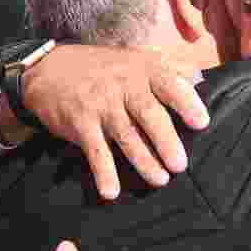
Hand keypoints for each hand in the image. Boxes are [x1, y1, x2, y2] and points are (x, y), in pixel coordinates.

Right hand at [12, 44, 210, 199]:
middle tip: (180, 165)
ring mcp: (101, 104)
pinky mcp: (80, 123)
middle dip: (165, 140)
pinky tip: (111, 192)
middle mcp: (123, 85)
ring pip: (126, 136)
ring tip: (160, 180)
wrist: (48, 69)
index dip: (186, 103)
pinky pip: (95, 151)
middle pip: (149, 114)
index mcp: (143, 70)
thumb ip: (168, 68)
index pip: (169, 85)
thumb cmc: (104, 69)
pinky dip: (103, 172)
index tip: (202, 123)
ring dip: (144, 160)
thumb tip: (201, 78)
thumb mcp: (136, 59)